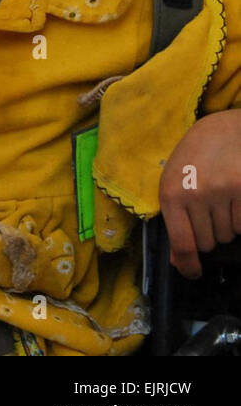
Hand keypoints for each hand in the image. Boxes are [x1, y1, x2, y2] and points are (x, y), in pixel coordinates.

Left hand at [159, 110, 240, 278]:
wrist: (224, 130)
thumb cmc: (194, 159)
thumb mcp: (173, 184)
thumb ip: (175, 221)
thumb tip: (178, 262)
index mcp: (171, 194)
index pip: (182, 243)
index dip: (188, 265)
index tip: (193, 274)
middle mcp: (195, 194)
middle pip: (207, 242)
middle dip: (208, 235)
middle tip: (207, 212)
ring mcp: (222, 192)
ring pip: (228, 235)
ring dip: (226, 226)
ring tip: (221, 200)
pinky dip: (240, 219)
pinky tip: (235, 199)